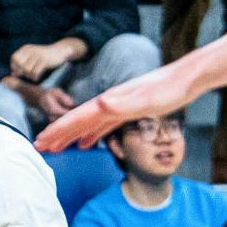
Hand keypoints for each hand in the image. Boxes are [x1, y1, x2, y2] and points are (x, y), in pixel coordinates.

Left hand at [10, 40, 77, 82]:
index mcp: (26, 48)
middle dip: (22, 72)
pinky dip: (35, 77)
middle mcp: (31, 50)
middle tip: (27, 75)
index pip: (14, 58)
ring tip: (33, 76)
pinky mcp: (44, 60)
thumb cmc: (44, 57)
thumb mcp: (32, 58)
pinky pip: (35, 72)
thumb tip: (13, 74)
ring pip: (27, 70)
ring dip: (29, 76)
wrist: (60, 51)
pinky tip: (37, 78)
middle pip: (19, 65)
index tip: (20, 72)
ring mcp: (38, 55)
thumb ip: (22, 64)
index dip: (15, 66)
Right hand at [37, 59, 196, 151]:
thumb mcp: (145, 100)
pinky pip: (104, 126)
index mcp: (109, 102)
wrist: (186, 78)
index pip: (77, 118)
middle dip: (58, 134)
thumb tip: (98, 104)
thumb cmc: (168, 89)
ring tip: (57, 148)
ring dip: (72, 136)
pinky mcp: (128, 111)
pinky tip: (88, 143)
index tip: (41, 141)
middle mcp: (110, 103)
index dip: (58, 130)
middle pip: (78, 121)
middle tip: (40, 148)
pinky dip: (93, 135)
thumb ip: (121, 104)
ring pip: (88, 124)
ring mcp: (118, 106)